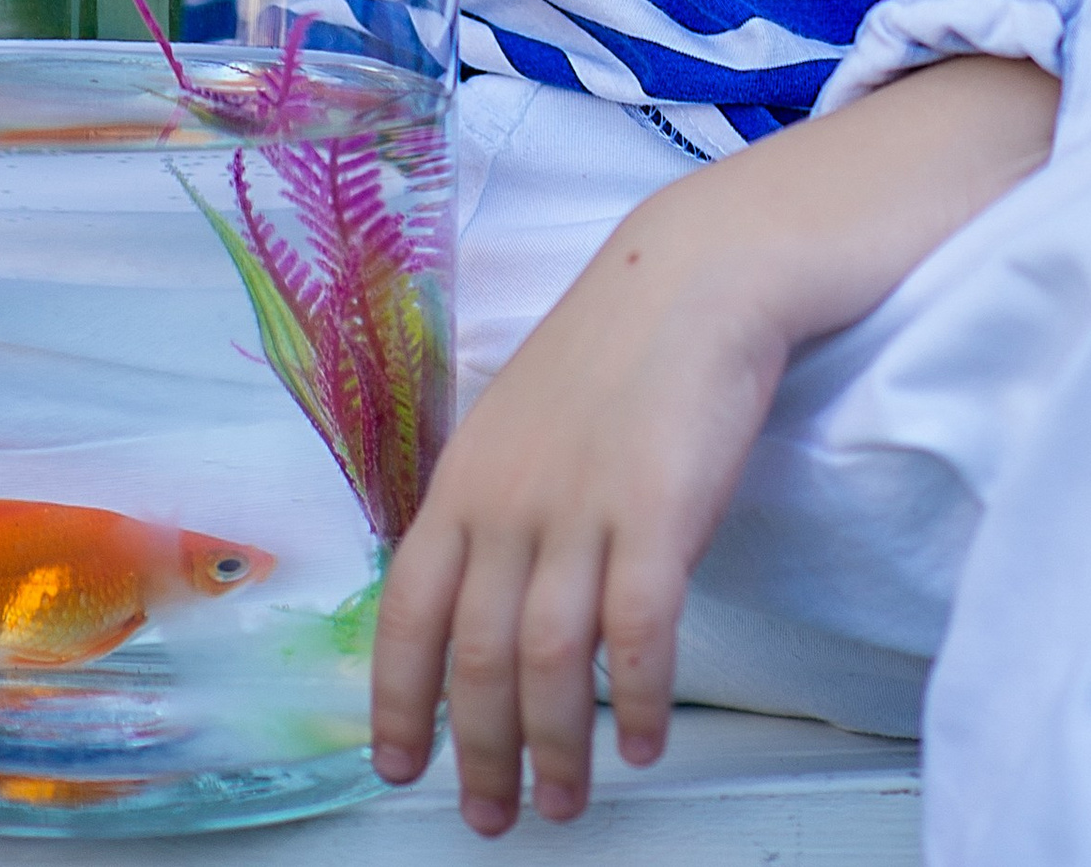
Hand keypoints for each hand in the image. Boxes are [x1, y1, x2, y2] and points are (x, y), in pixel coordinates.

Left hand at [372, 179, 790, 833]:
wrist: (692, 277)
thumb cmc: (610, 353)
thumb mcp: (517, 424)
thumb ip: (492, 508)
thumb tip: (472, 604)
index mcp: (463, 481)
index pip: (407, 614)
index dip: (398, 702)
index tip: (401, 769)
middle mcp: (510, 502)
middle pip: (476, 658)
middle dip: (480, 753)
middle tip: (494, 817)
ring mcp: (583, 508)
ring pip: (549, 662)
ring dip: (555, 749)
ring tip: (565, 801)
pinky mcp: (659, 512)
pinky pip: (638, 635)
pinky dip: (635, 700)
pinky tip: (642, 742)